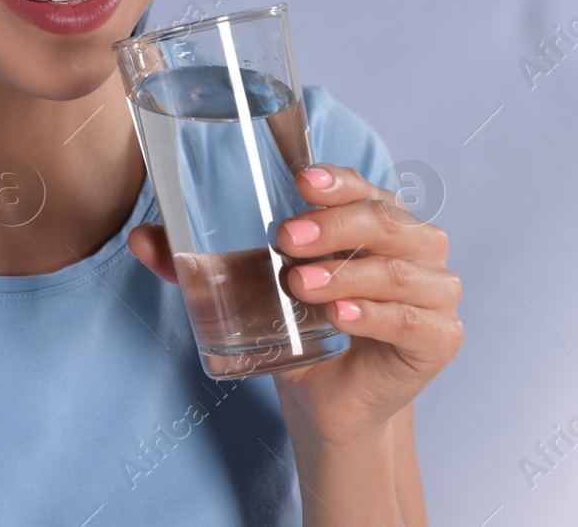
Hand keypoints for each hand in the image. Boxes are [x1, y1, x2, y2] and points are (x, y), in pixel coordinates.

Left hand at [127, 161, 463, 446]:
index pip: (360, 186)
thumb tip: (138, 240)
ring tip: (299, 285)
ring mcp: (434, 290)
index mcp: (373, 217)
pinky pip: (413, 319)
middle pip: (384, 220)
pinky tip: (340, 319)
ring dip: (347, 274)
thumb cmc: (296, 324)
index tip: (298, 182)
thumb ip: (194, 263)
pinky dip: (375, 316)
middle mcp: (412, 245)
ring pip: (399, 269)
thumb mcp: (246, 287)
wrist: (326, 397)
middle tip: (283, 240)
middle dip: (332, 226)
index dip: (335, 180)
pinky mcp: (440, 337)